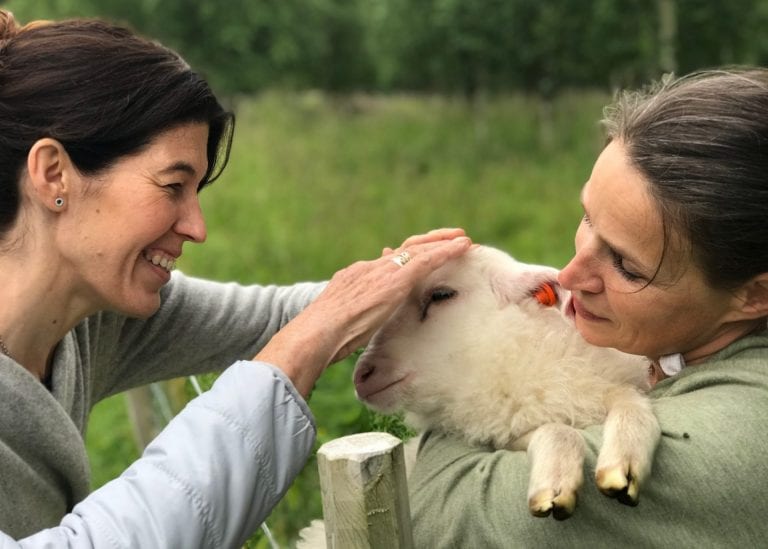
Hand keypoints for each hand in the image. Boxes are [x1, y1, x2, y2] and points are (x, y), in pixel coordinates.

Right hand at [254, 229, 470, 395]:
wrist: (317, 332)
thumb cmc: (325, 336)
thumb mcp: (341, 318)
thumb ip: (353, 312)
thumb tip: (361, 316)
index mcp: (356, 277)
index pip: (386, 262)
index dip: (406, 257)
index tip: (420, 254)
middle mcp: (370, 268)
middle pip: (405, 249)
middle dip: (428, 242)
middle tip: (449, 237)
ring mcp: (382, 273)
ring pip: (418, 250)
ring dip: (442, 243)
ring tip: (462, 239)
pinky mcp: (395, 281)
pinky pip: (426, 261)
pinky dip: (446, 252)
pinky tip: (462, 247)